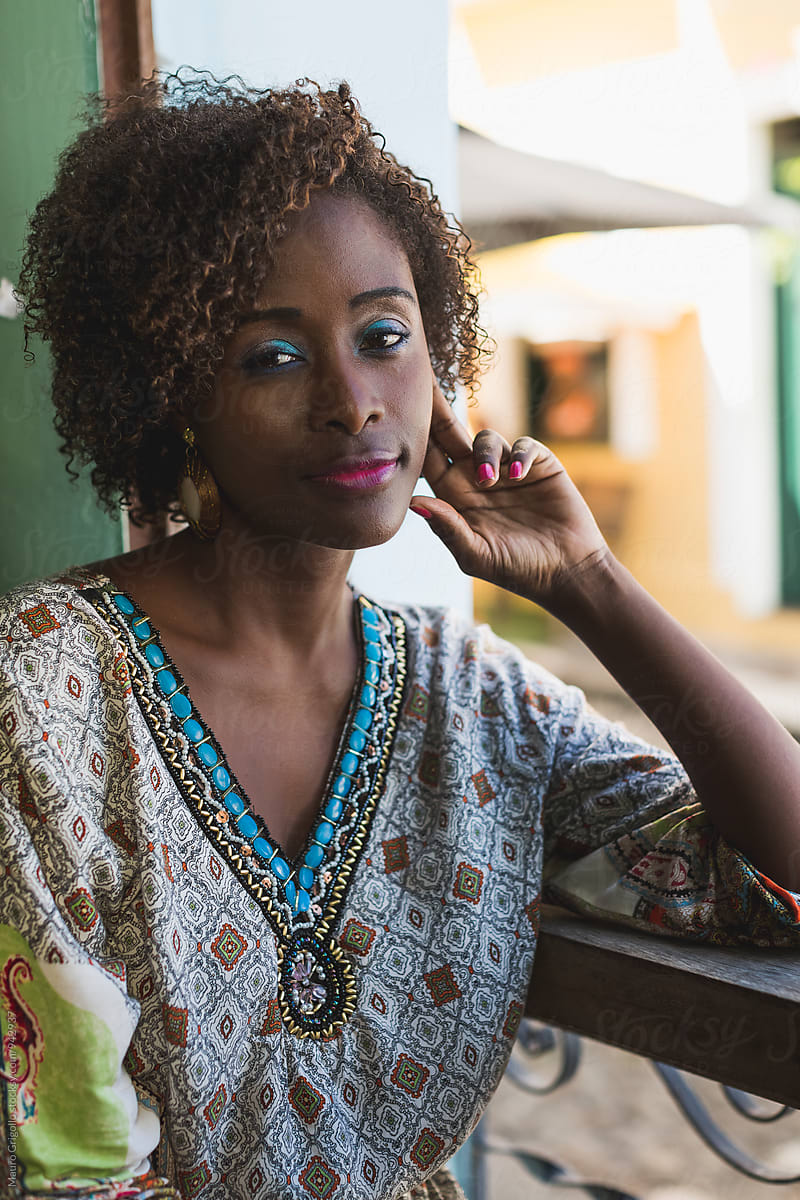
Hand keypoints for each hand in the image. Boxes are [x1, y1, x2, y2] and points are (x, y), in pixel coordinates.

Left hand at [410, 377, 610, 605]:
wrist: (565, 571)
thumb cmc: (516, 569)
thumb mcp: (476, 554)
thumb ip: (447, 527)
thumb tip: (415, 502)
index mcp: (454, 497)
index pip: (427, 458)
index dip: (414, 434)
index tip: (399, 408)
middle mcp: (476, 478)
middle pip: (450, 435)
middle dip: (438, 411)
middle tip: (427, 383)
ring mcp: (507, 470)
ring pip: (486, 439)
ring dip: (486, 451)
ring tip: (491, 478)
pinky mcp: (538, 465)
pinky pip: (524, 446)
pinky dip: (520, 455)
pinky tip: (518, 476)